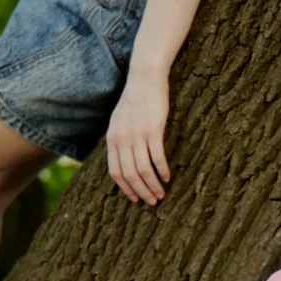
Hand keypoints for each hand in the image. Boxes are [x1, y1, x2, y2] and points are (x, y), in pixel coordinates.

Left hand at [107, 67, 170, 204]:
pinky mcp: (153, 130)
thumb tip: (125, 160)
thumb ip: (119, 140)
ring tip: (162, 194)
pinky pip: (157, 157)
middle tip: (152, 202)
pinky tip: (168, 177)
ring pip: (143, 169)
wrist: (144, 79)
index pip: (115, 172)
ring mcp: (137, 135)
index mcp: (112, 139)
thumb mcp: (119, 121)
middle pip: (130, 174)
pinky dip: (162, 170)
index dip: (126, 189)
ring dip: (153, 185)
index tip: (136, 199)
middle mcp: (122, 139)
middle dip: (141, 192)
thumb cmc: (135, 100)